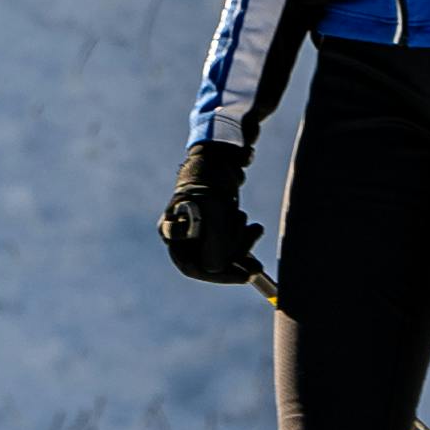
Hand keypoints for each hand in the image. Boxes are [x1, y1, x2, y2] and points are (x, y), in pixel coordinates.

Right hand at [156, 156, 263, 285]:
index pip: (192, 267)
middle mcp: (180, 233)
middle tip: (258, 265)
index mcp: (170, 230)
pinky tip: (252, 225)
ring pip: (222, 252)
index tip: (245, 275)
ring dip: (242, 243)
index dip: (219, 275)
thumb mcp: (213, 214)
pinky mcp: (213, 224)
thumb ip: (214, 246)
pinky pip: (229, 242)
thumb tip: (217, 270)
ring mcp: (196, 229)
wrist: (218, 154)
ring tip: (252, 224)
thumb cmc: (210, 180)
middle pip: (209, 262)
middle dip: (236, 258)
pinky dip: (243, 238)